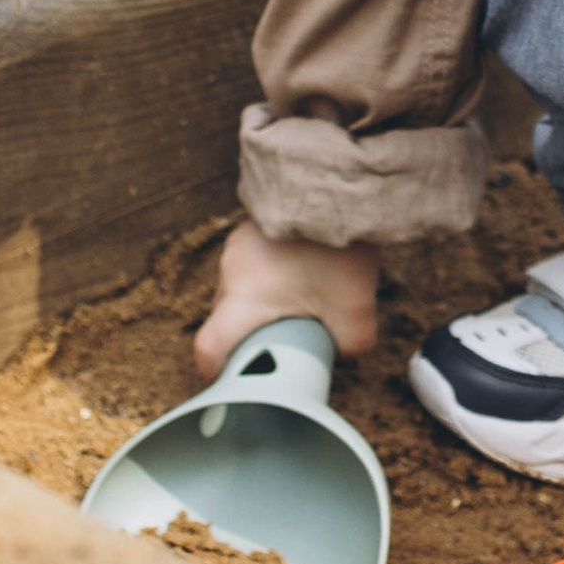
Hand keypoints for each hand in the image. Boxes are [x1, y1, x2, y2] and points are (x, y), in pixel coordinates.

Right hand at [194, 220, 381, 375]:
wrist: (339, 186)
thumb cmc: (338, 249)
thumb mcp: (355, 309)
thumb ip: (349, 343)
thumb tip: (343, 353)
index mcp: (243, 300)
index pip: (208, 348)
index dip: (217, 371)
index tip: (233, 378)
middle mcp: (231, 273)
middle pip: (227, 318)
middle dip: (250, 333)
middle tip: (284, 338)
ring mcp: (238, 245)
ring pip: (241, 289)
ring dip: (263, 299)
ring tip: (302, 297)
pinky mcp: (252, 225)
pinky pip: (252, 264)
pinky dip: (270, 274)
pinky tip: (304, 267)